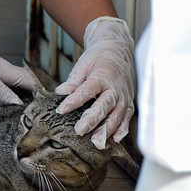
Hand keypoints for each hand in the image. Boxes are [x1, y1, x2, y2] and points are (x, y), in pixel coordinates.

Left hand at [54, 17, 134, 149]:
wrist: (119, 49)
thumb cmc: (99, 57)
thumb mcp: (84, 63)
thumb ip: (74, 80)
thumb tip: (61, 92)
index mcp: (102, 76)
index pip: (87, 90)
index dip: (74, 101)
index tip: (61, 110)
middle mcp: (115, 88)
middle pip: (104, 105)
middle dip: (92, 119)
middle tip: (79, 130)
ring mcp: (124, 96)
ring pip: (117, 115)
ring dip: (107, 129)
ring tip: (96, 141)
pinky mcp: (129, 102)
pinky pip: (127, 118)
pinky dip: (122, 129)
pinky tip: (114, 139)